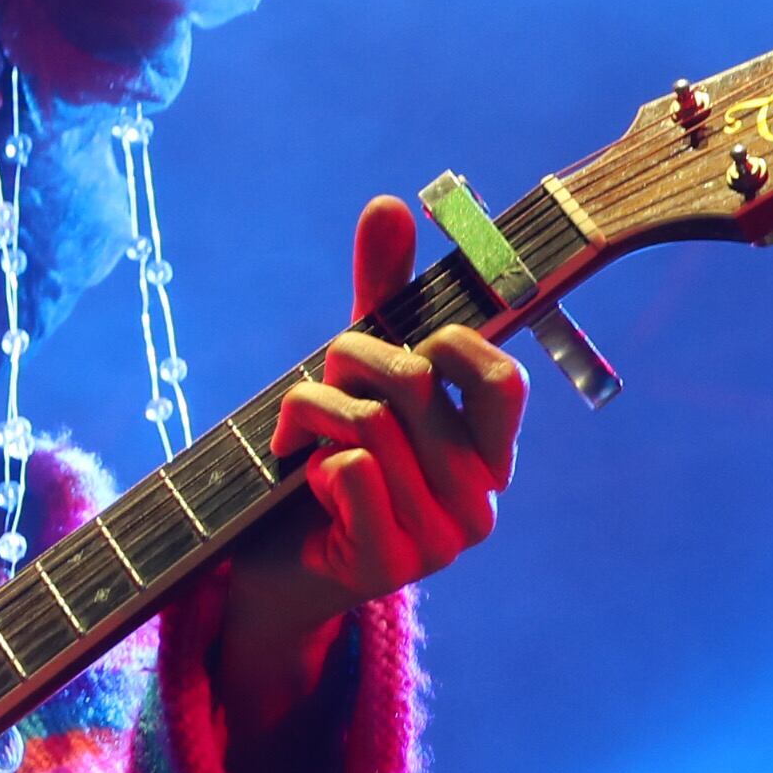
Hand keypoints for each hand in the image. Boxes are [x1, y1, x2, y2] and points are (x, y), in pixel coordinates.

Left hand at [212, 196, 526, 739]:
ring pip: (369, 424)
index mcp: (488, 455)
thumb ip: (381, 297)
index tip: (401, 340)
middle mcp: (477, 502)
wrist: (270, 569)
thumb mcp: (355, 377)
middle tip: (319, 377)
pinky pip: (350, 472)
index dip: (445, 340)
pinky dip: (308, 454)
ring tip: (294, 428)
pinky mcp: (383, 567)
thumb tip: (391, 203)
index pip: (502, 381)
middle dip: (348, 358)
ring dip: (310, 407)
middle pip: (415, 385)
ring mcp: (436, 542)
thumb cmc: (322, 464)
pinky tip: (300, 475)